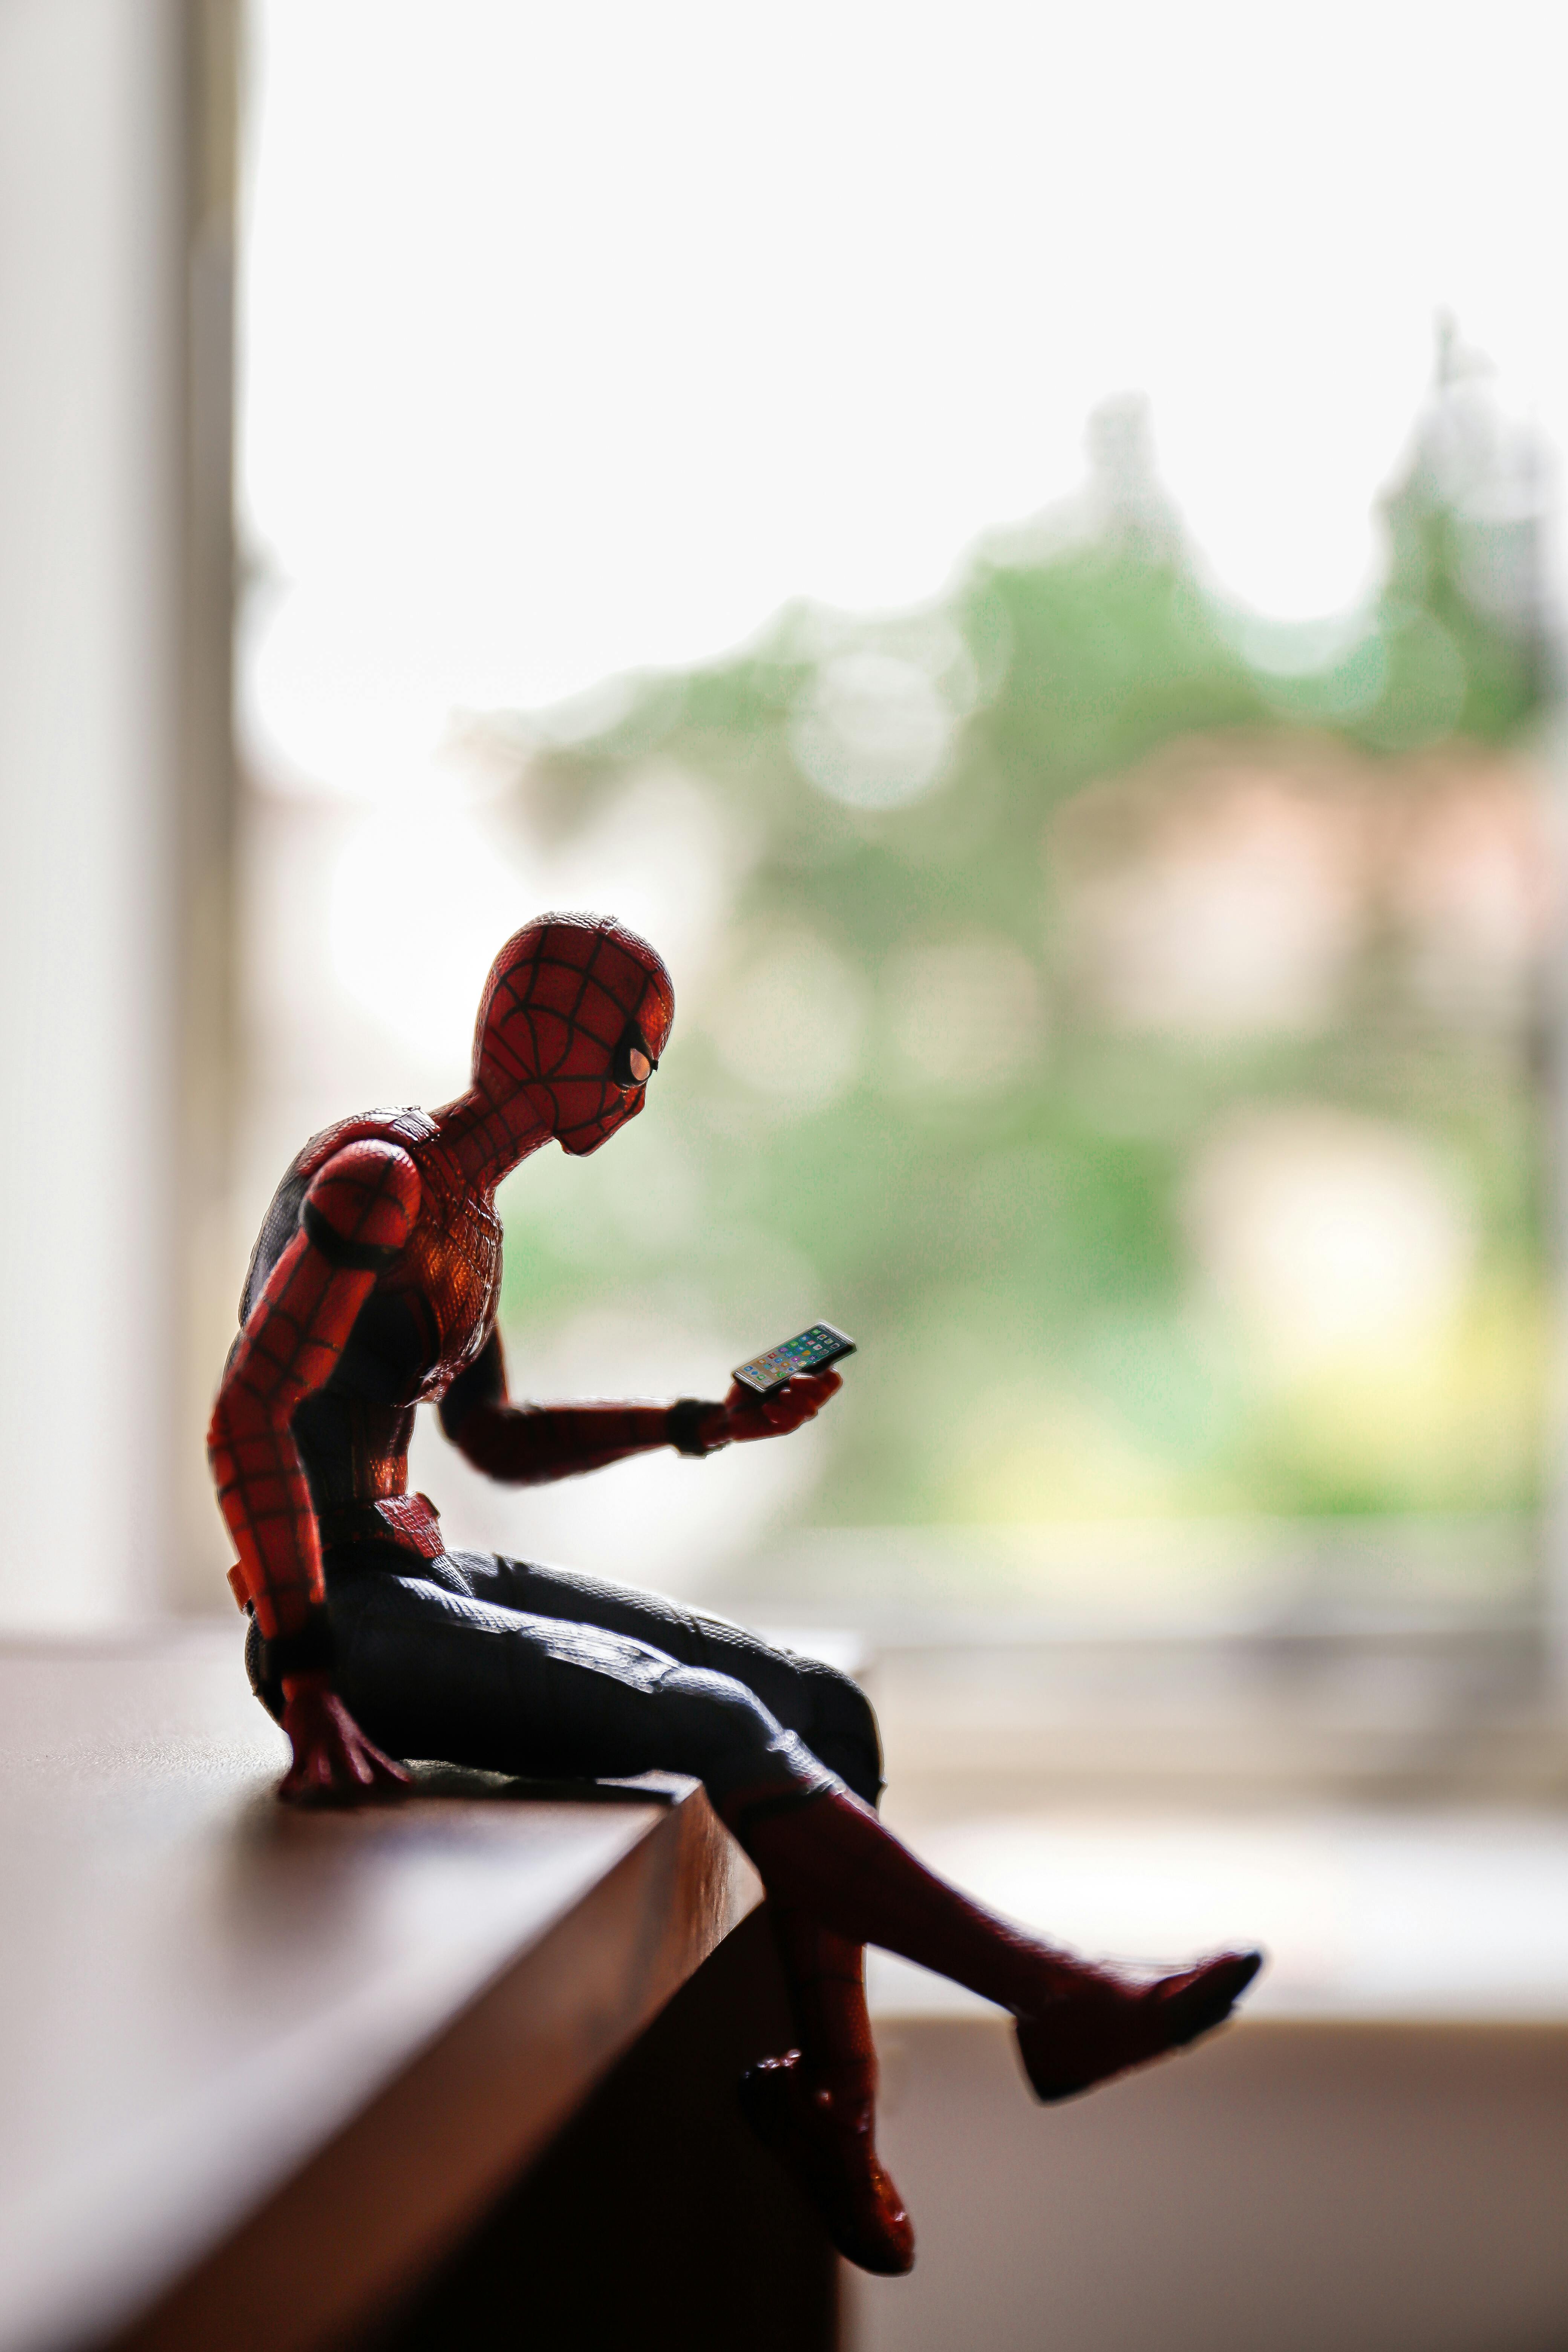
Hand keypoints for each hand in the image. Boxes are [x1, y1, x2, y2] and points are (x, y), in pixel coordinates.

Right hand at [278, 1671, 411, 1806]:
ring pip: (320, 1761)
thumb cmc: (338, 1724)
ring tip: (323, 1786)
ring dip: (322, 1773)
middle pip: (351, 1758)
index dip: (391, 1772)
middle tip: (364, 1785)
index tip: (407, 1785)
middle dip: (358, 1771)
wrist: (311, 1693)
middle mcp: (340, 1743)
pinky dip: (291, 1781)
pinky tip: (286, 1794)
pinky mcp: (301, 1747)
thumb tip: (407, 1783)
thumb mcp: (360, 1740)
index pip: (377, 1759)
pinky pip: (295, 1767)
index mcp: (357, 1743)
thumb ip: (379, 1764)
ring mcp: (320, 1745)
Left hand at [699, 1368, 842, 1449]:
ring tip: (781, 1393)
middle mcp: (807, 1396)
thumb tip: (789, 1364)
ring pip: (812, 1409)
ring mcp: (798, 1412)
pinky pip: (792, 1421)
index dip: (831, 1371)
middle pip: (825, 1392)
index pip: (830, 1377)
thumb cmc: (749, 1386)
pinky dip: (779, 1412)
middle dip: (812, 1384)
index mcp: (806, 1378)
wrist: (730, 1411)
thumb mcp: (761, 1371)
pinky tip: (767, 1407)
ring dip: (797, 1400)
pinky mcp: (787, 1426)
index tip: (823, 1364)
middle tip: (794, 1379)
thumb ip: (777, 1365)